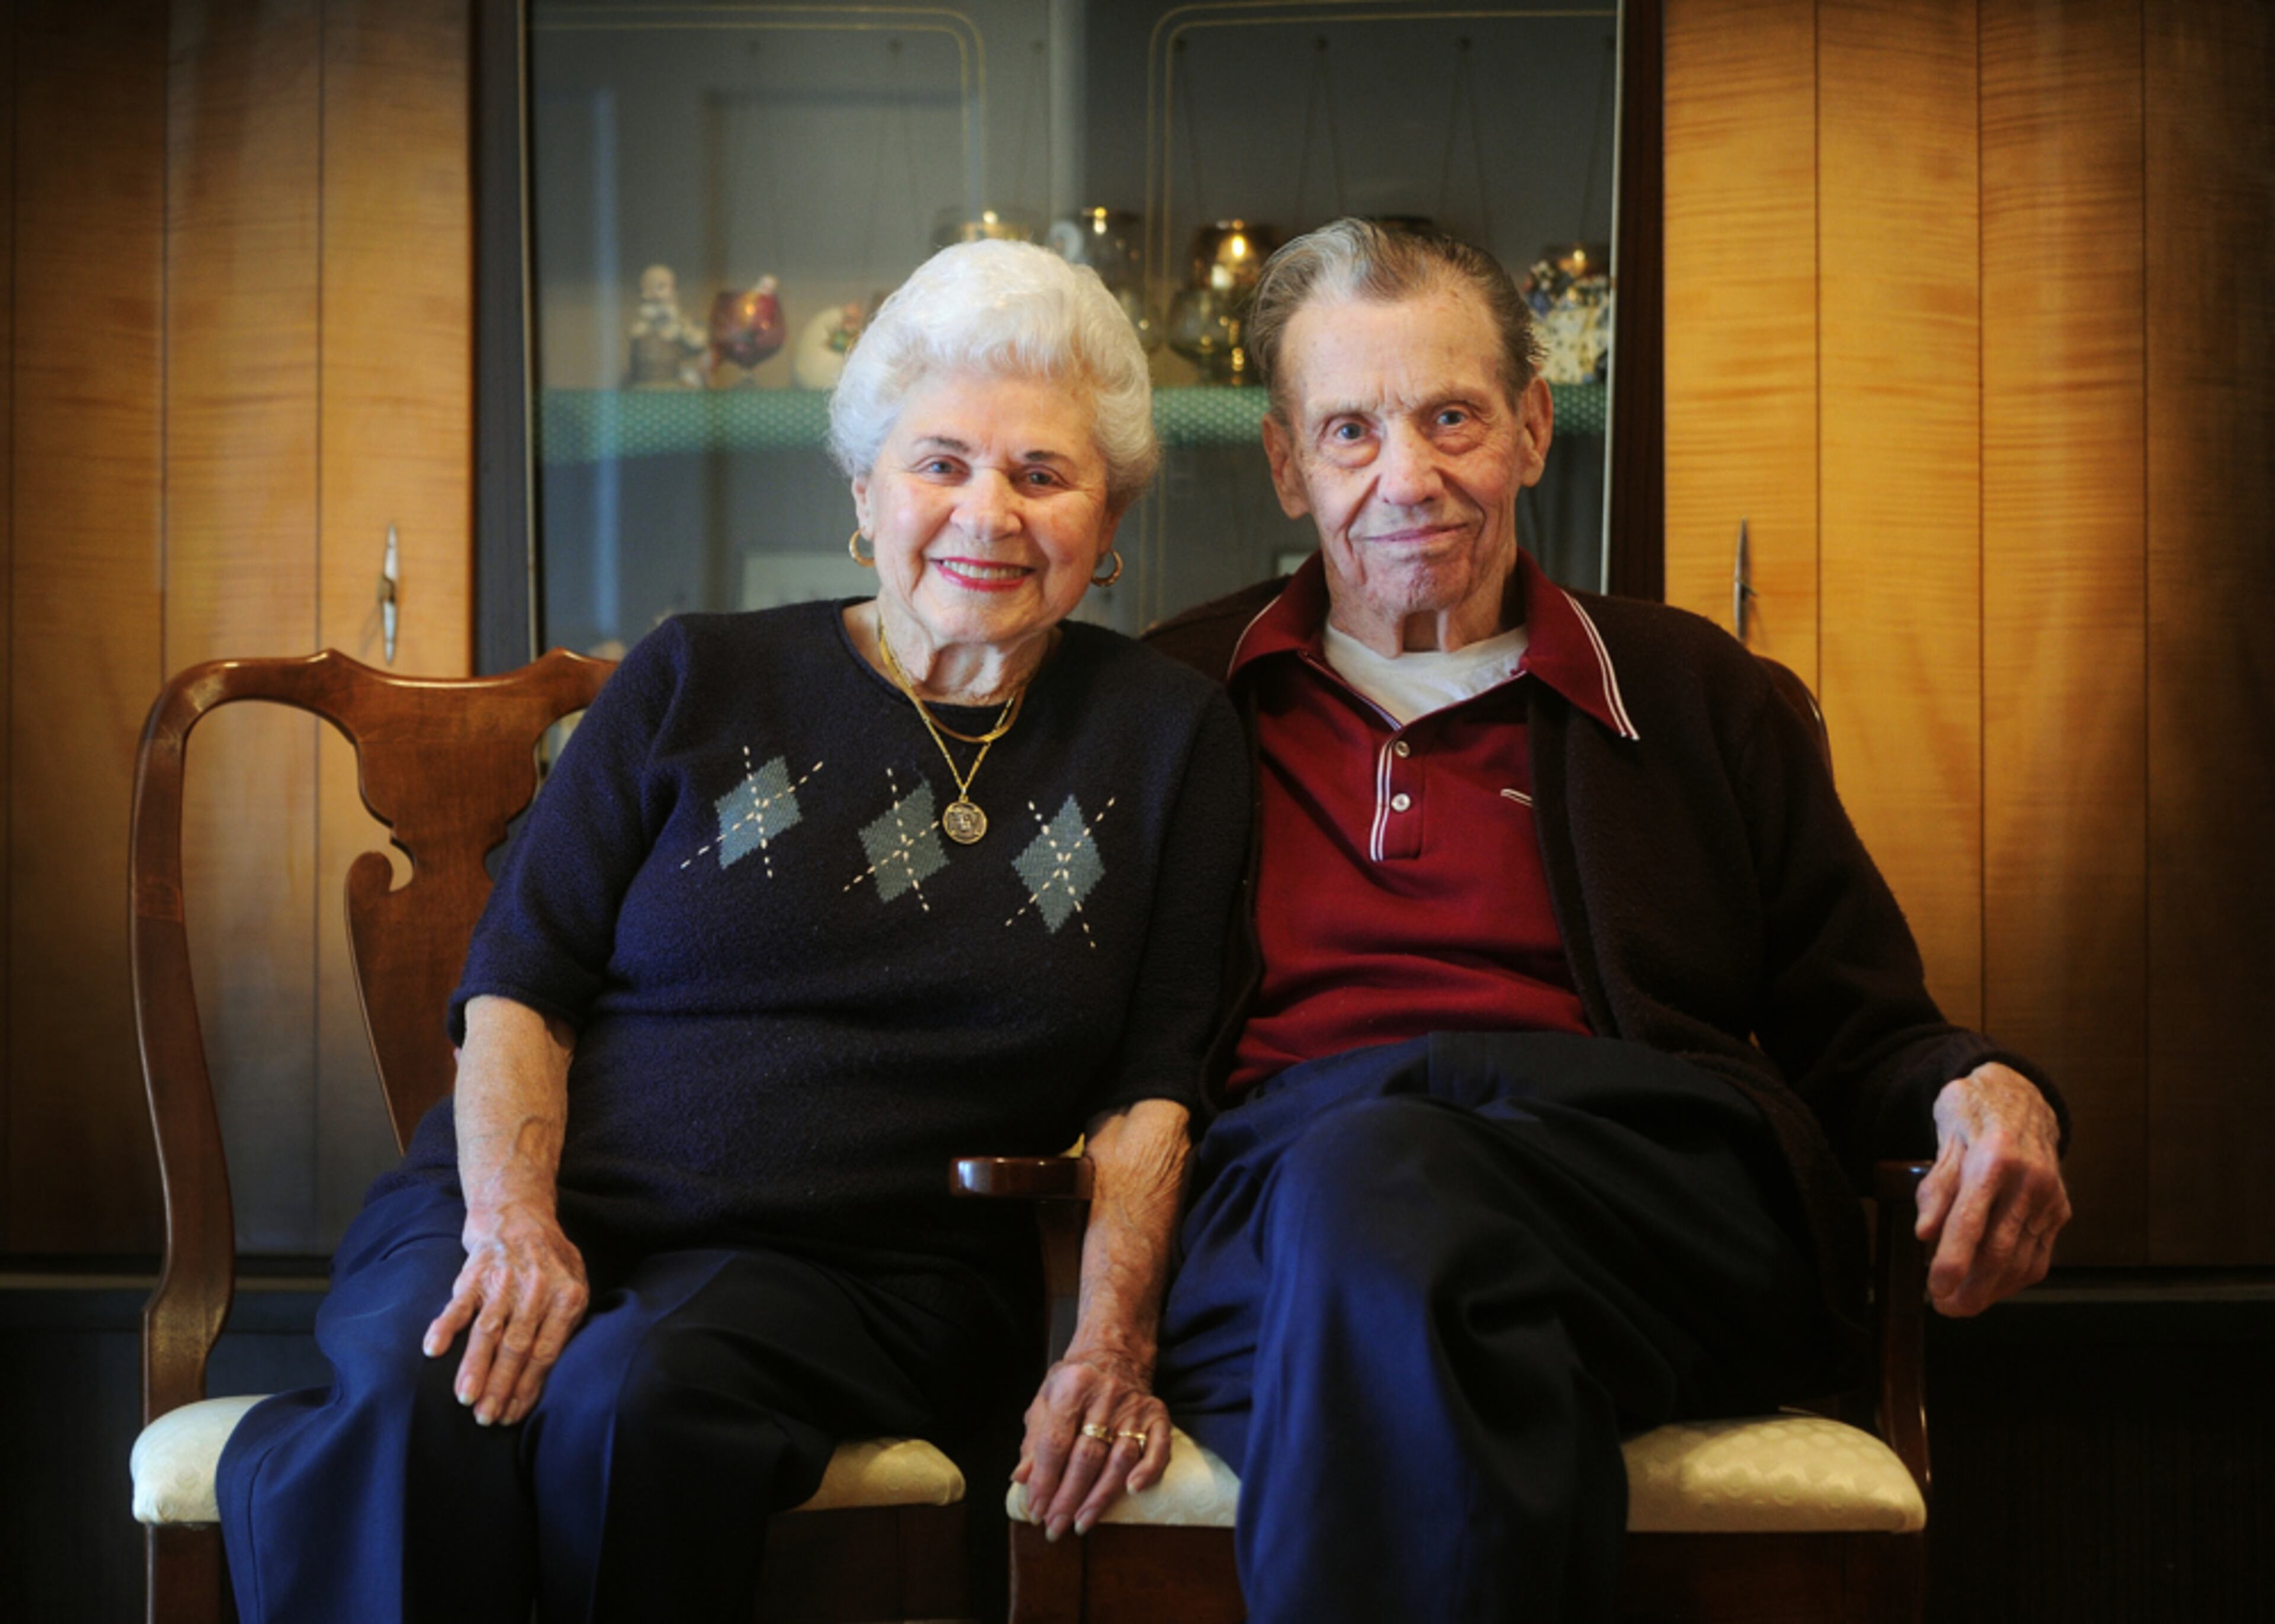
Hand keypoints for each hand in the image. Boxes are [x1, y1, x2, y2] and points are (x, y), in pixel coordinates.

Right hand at [421, 1198, 588, 1425]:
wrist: (518, 1213)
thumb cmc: (549, 1261)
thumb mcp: (573, 1285)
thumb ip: (565, 1326)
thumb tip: (551, 1379)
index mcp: (567, 1297)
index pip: (547, 1352)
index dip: (528, 1387)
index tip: (512, 1415)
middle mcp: (537, 1289)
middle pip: (518, 1346)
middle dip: (501, 1385)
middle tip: (487, 1418)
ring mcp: (504, 1280)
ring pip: (488, 1330)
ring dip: (475, 1365)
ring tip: (465, 1398)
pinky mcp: (475, 1272)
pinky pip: (459, 1302)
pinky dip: (445, 1325)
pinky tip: (433, 1348)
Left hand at [1012, 1351, 1172, 1540]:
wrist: (1115, 1352)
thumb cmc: (1074, 1382)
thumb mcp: (1047, 1399)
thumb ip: (1034, 1439)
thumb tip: (1021, 1478)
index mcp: (1072, 1387)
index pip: (1055, 1442)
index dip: (1045, 1480)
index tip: (1036, 1510)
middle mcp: (1105, 1395)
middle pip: (1087, 1456)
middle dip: (1069, 1497)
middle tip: (1055, 1527)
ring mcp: (1135, 1406)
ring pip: (1120, 1458)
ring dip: (1101, 1496)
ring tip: (1082, 1523)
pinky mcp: (1158, 1414)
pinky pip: (1159, 1447)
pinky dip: (1148, 1471)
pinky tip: (1133, 1491)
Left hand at [1914, 1062, 2070, 1315]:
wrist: (2021, 1098)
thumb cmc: (1974, 1115)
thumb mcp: (1945, 1137)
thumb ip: (1936, 1188)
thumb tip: (1925, 1234)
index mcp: (1995, 1158)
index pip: (1972, 1221)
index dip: (1953, 1261)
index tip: (1935, 1289)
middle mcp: (2029, 1180)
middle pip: (2001, 1250)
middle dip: (1971, 1288)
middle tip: (1944, 1307)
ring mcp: (2050, 1198)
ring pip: (2023, 1261)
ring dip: (1992, 1291)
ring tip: (1961, 1304)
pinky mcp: (2060, 1210)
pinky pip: (2039, 1256)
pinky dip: (2015, 1279)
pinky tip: (1991, 1287)